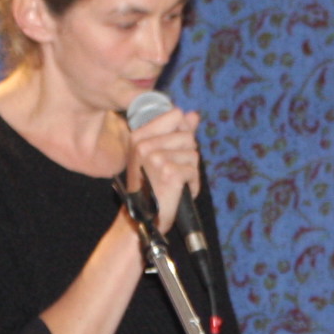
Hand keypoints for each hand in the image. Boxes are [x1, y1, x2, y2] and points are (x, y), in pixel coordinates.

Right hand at [125, 100, 200, 232]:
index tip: (174, 148)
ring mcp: (156, 158)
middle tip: (171, 171)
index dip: (183, 130)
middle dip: (187, 155)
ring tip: (174, 181)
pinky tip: (178, 191)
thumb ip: (176, 131)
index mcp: (139, 136)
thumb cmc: (150, 187)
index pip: (176, 114)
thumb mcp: (157, 154)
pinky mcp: (169, 173)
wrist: (141, 218)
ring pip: (193, 153)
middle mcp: (144, 145)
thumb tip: (194, 115)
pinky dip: (192, 184)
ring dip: (189, 170)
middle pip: (188, 135)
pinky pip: (194, 171)